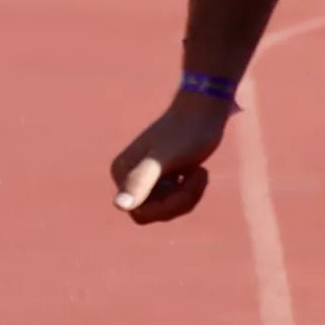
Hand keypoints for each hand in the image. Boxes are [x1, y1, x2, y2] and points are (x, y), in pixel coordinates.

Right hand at [111, 91, 233, 222]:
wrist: (205, 110)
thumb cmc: (186, 131)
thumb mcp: (164, 158)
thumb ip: (141, 180)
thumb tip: (119, 205)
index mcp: (122, 172)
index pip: (140, 214)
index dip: (167, 207)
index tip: (186, 188)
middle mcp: (128, 176)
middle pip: (156, 213)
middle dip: (182, 199)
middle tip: (199, 175)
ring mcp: (146, 177)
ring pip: (169, 208)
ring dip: (190, 193)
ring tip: (200, 171)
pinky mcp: (164, 177)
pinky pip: (177, 200)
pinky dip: (192, 189)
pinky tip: (198, 170)